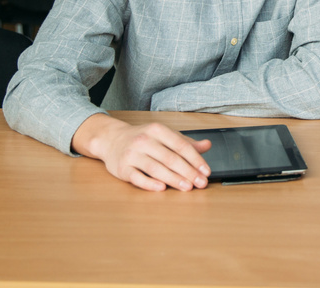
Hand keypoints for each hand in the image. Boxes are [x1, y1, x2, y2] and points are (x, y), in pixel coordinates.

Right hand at [72, 113, 212, 191]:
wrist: (111, 140)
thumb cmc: (142, 139)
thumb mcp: (164, 135)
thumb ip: (185, 142)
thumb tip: (207, 145)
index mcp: (157, 130)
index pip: (180, 145)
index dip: (195, 159)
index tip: (206, 171)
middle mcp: (144, 140)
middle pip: (170, 158)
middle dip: (188, 172)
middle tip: (201, 183)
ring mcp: (132, 154)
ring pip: (156, 168)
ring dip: (174, 179)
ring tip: (188, 187)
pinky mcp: (122, 168)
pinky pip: (137, 177)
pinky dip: (150, 183)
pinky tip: (162, 188)